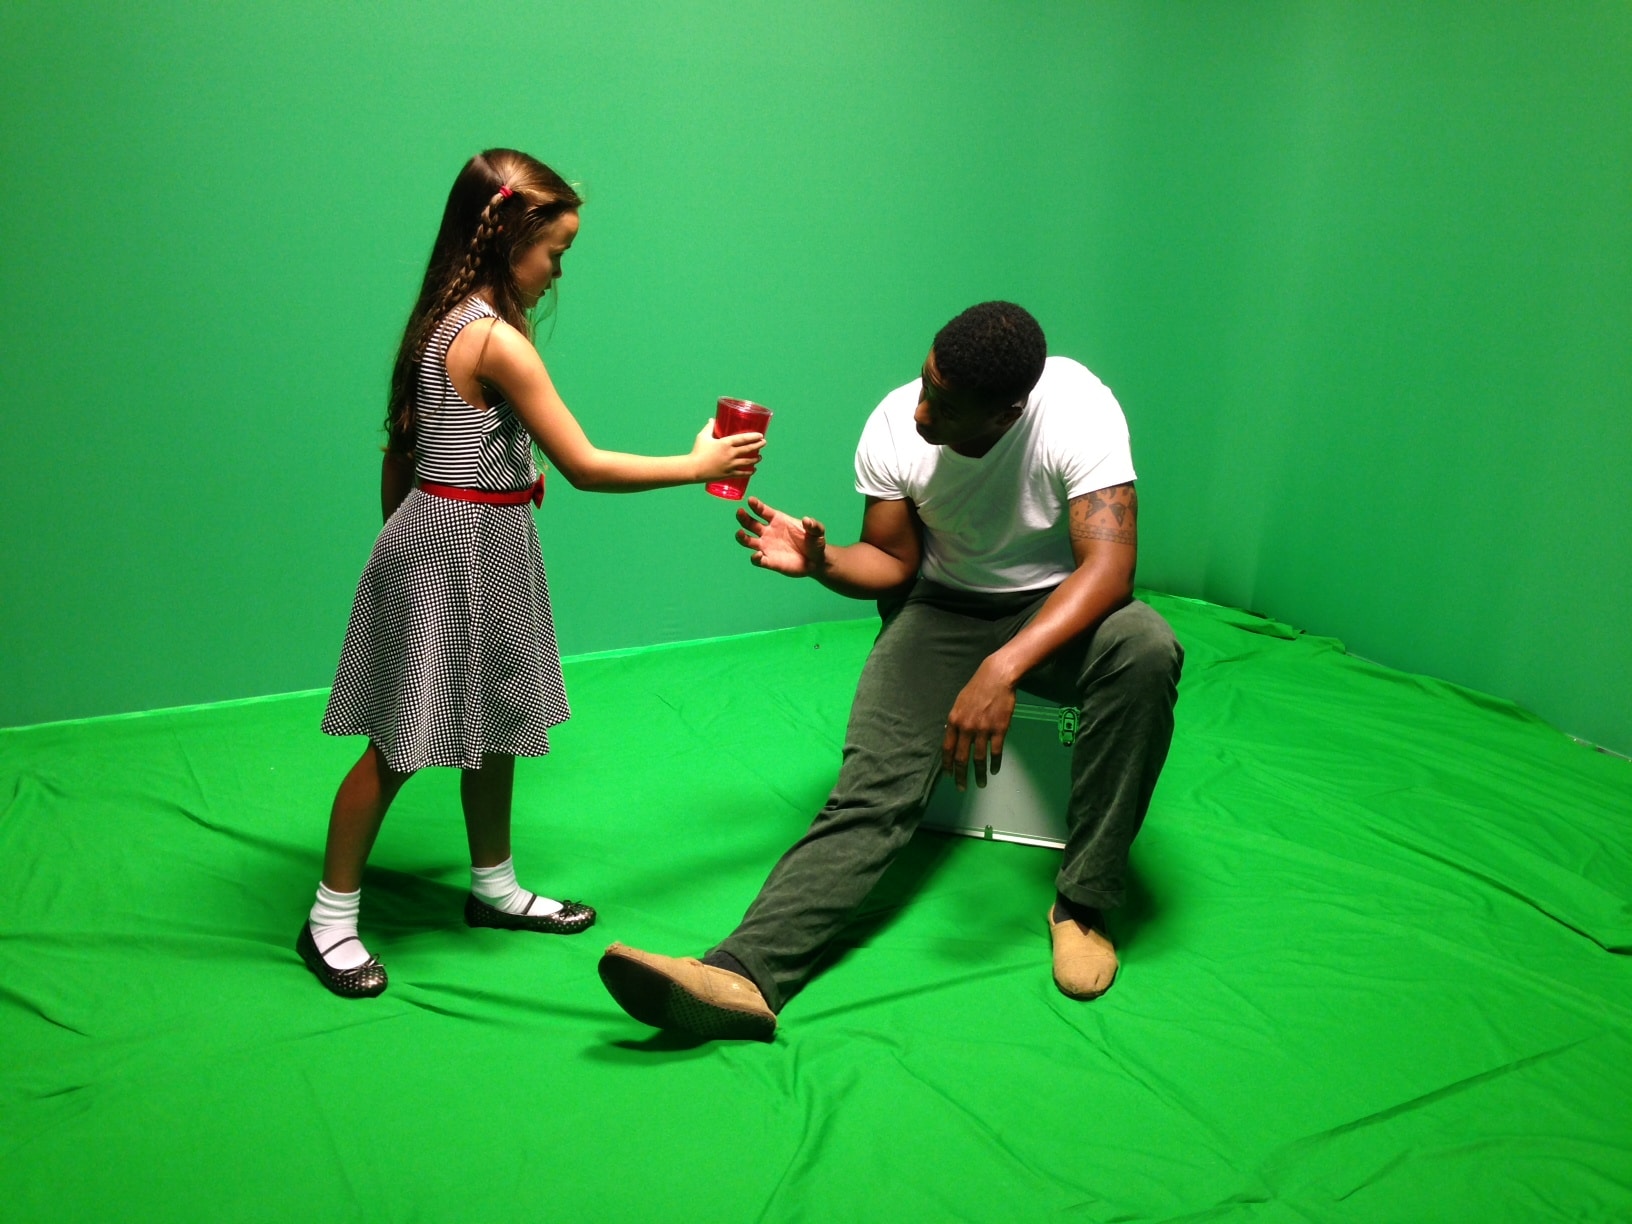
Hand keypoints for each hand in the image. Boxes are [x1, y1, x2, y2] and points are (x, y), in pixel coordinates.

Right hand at [691, 419, 764, 481]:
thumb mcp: (703, 436)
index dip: (754, 437)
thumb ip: (709, 427)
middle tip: (764, 443)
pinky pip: (742, 473)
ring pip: (748, 462)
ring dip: (756, 459)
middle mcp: (730, 454)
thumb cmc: (697, 451)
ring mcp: (730, 465)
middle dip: (758, 446)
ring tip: (760, 457)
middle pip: (748, 449)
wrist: (693, 469)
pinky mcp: (728, 474)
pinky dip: (749, 472)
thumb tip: (712, 419)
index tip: (761, 435)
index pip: (743, 439)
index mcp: (725, 443)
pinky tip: (754, 470)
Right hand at [735, 496, 827, 576]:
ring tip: (740, 534)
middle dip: (743, 518)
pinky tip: (758, 555)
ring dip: (742, 537)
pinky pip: (757, 560)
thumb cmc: (814, 542)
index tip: (751, 501)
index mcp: (777, 520)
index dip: (756, 505)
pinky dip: (755, 558)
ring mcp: (767, 546)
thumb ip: (813, 525)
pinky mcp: (769, 561)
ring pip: (748, 541)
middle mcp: (768, 532)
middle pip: (750, 523)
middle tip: (740, 512)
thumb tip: (807, 520)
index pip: (762, 511)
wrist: (817, 561)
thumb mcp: (818, 531)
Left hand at [941, 661, 1016, 790]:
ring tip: (980, 784)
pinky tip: (994, 770)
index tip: (948, 776)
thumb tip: (950, 735)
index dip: (947, 764)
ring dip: (978, 774)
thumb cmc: (977, 689)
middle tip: (961, 788)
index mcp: (954, 721)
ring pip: (979, 758)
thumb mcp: (959, 703)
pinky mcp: (999, 730)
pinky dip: (995, 763)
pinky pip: (996, 752)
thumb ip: (955, 721)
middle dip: (960, 775)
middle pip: (961, 757)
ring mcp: (983, 730)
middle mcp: (966, 728)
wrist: (996, 678)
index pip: (947, 748)